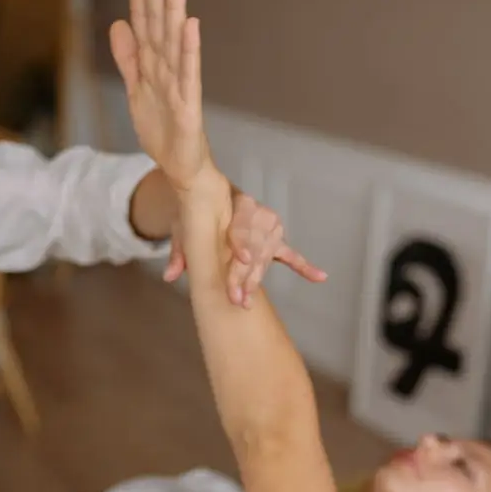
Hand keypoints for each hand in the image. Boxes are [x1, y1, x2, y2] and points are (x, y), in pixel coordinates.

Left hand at [110, 0, 208, 192]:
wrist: (179, 167)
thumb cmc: (163, 130)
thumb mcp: (136, 90)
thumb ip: (128, 58)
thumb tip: (118, 23)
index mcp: (152, 63)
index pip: (144, 18)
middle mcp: (166, 68)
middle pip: (158, 22)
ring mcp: (179, 84)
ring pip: (173, 41)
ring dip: (174, 9)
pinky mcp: (188, 104)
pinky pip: (188, 73)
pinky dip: (189, 49)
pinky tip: (190, 25)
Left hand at [164, 191, 326, 305]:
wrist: (205, 192)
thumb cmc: (194, 209)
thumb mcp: (183, 225)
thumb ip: (180, 250)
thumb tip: (170, 276)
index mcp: (237, 201)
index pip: (242, 224)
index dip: (242, 242)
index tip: (243, 259)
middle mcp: (258, 212)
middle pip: (256, 246)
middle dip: (245, 274)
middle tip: (236, 297)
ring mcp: (268, 227)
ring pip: (267, 255)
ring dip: (259, 278)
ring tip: (248, 300)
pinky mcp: (273, 240)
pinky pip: (290, 255)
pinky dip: (304, 266)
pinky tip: (320, 278)